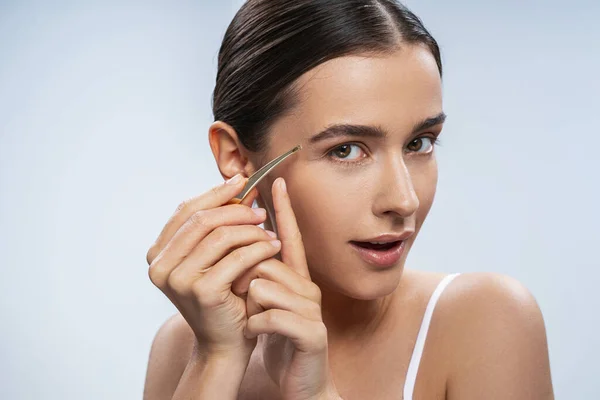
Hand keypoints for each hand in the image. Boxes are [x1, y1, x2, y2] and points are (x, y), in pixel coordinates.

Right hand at [146, 174, 280, 360]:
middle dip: (236, 209)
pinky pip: (238, 256)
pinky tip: (275, 247)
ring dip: (252, 229)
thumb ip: (216, 224)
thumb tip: (240, 185)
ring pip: (222, 235)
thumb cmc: (222, 296)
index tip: (242, 182)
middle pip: (203, 219)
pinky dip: (260, 248)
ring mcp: (178, 279)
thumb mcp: (212, 256)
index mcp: (158, 253)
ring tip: (271, 231)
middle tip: (261, 210)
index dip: (216, 193)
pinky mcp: (203, 291)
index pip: (187, 210)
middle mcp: (160, 265)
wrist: (224, 343)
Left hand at [231, 177, 340, 399]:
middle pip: (265, 259)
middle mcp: (307, 287)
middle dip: (244, 277)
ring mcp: (311, 309)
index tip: (276, 181)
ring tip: (252, 320)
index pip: (289, 236)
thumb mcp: (267, 302)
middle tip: (243, 298)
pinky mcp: (311, 333)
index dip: (283, 209)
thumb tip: (240, 249)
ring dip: (249, 303)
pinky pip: (270, 316)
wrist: (302, 381)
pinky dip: (256, 326)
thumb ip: (259, 276)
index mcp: (296, 278)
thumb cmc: (280, 337)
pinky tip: (258, 335)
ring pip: (264, 285)